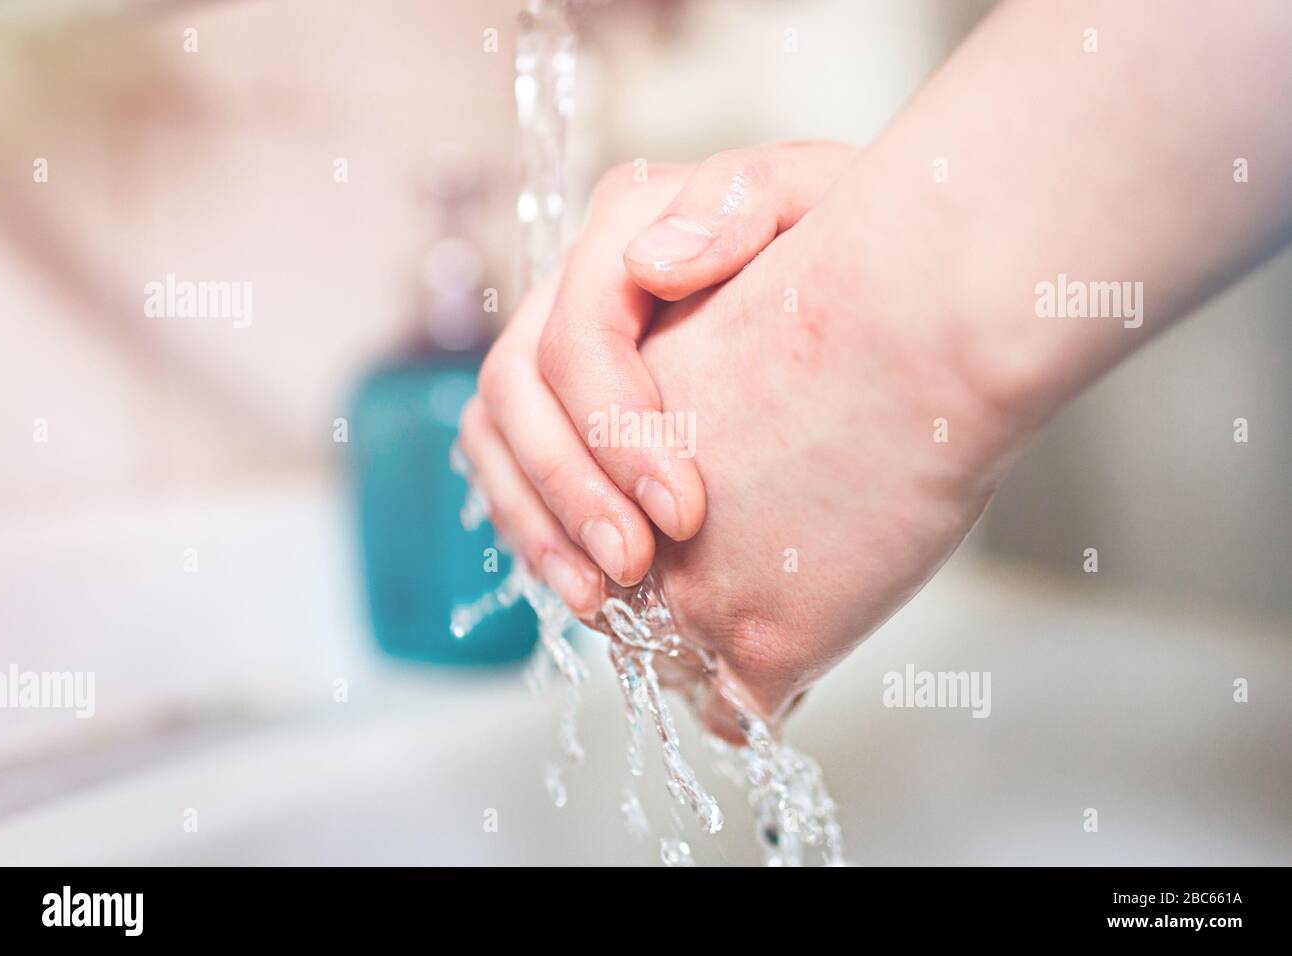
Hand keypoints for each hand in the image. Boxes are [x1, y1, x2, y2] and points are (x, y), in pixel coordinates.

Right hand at [459, 142, 856, 613]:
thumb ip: (743, 201)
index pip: (579, 333)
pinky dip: (538, 532)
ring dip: (538, 522)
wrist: (878, 278)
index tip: (686, 513)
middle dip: (569, 487)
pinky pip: (509, 468)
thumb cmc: (852, 242)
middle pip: (518, 387)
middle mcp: (575, 285)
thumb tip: (650, 263)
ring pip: (496, 432)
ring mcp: (558, 348)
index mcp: (626, 225)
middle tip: (634, 568)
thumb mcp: (823, 196)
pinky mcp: (561, 408)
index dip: (614, 429)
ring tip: (600, 599)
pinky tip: (588, 588)